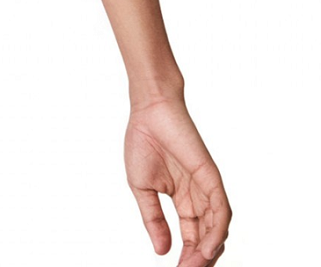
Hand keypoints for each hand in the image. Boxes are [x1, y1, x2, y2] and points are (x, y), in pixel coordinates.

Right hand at [125, 96, 230, 266]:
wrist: (148, 111)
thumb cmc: (143, 141)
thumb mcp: (142, 188)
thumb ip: (153, 219)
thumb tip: (161, 250)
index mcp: (182, 197)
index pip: (191, 234)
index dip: (186, 255)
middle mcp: (197, 195)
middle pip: (207, 236)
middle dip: (199, 259)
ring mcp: (206, 187)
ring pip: (217, 227)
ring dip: (210, 250)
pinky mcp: (211, 176)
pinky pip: (221, 209)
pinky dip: (217, 230)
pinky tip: (208, 248)